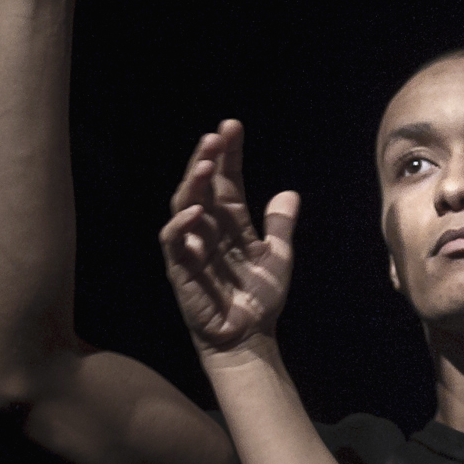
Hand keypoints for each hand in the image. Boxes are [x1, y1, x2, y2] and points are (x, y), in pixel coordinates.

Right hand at [159, 120, 298, 352]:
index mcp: (231, 223)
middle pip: (202, 187)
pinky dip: (181, 227)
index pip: (226, 181)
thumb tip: (289, 192)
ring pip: (184, 206)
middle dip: (206, 159)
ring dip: (193, 184)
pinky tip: (194, 212)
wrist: (249, 337)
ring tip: (204, 162)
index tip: (231, 126)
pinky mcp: (181, 269)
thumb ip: (281, 225)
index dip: (228, 155)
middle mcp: (208, 229)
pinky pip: (174, 243)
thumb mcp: (278, 256)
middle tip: (216, 135)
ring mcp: (192, 247)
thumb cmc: (259, 298)